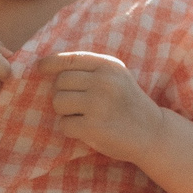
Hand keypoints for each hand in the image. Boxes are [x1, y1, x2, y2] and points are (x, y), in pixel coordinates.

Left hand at [36, 51, 162, 161]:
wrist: (153, 133)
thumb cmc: (128, 103)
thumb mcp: (116, 77)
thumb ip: (90, 69)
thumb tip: (47, 65)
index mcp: (108, 66)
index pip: (70, 59)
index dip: (50, 63)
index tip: (40, 68)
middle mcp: (103, 81)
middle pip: (59, 82)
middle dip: (62, 94)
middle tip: (77, 105)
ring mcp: (98, 104)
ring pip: (58, 102)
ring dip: (64, 112)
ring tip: (81, 116)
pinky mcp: (93, 127)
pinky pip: (64, 124)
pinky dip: (70, 130)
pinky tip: (86, 130)